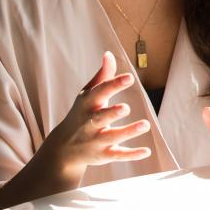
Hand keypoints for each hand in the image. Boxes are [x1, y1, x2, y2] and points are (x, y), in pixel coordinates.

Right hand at [42, 52, 151, 174]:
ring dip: (128, 132)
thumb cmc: (81, 114)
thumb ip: (102, 76)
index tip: (129, 77)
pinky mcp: (103, 155)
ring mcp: (96, 140)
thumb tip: (109, 54)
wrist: (62, 148)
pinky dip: (132, 154)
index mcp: (87, 105)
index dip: (113, 85)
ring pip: (112, 137)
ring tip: (146, 124)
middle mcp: (90, 123)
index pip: (99, 93)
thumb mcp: (87, 95)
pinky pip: (118, 155)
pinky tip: (147, 151)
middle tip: (126, 108)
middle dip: (112, 113)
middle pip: (100, 117)